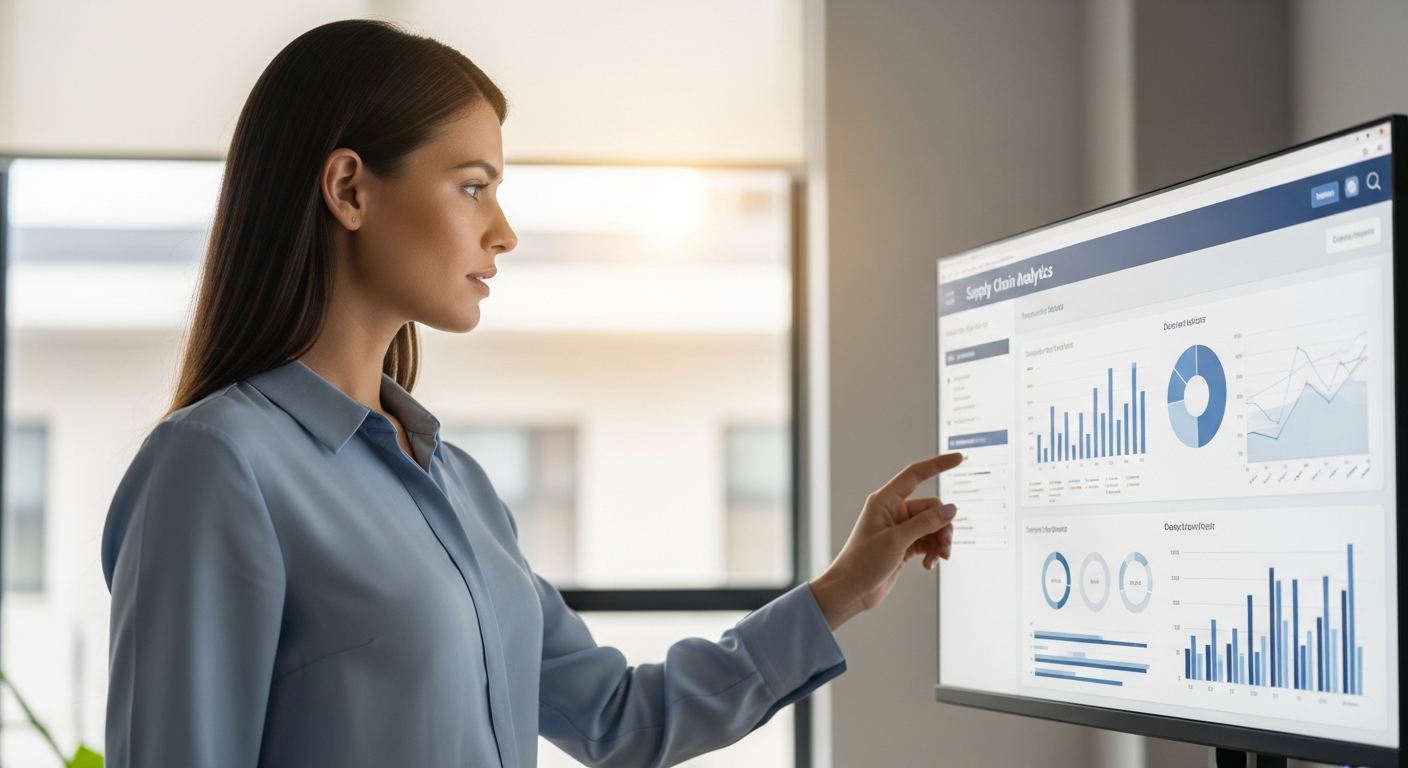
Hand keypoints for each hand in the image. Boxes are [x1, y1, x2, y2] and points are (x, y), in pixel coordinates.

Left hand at [808, 453, 962, 629]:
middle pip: (931, 508)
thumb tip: (951, 509)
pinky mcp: (905, 545)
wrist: (851, 590)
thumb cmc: (863, 562)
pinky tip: (928, 565)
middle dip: (942, 526)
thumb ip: (926, 523)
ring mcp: (900, 529)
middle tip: (945, 546)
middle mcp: (894, 511)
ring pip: (933, 526)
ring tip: (940, 558)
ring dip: (940, 541)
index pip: (916, 475)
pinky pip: (928, 541)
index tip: (959, 458)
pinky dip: (932, 552)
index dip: (938, 465)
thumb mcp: (896, 541)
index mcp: (885, 501)